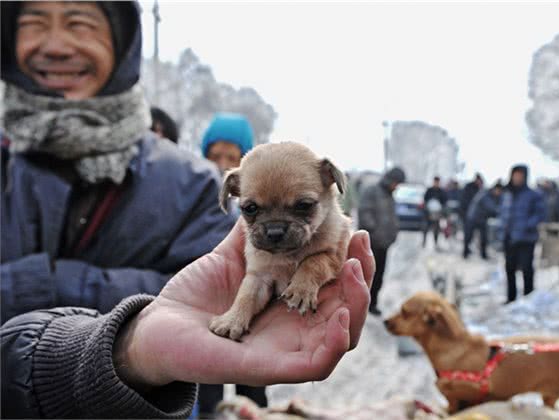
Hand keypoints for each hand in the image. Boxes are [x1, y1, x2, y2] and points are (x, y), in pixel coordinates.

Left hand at [114, 219, 374, 388]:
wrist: (159, 325)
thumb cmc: (194, 295)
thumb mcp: (231, 259)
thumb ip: (253, 236)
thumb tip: (268, 205)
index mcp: (290, 302)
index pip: (335, 286)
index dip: (352, 260)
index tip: (356, 230)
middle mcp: (296, 327)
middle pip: (348, 309)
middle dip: (362, 275)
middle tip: (360, 242)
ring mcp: (289, 349)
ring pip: (344, 337)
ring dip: (357, 302)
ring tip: (353, 269)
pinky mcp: (276, 368)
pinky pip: (320, 363)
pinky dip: (338, 341)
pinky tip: (342, 315)